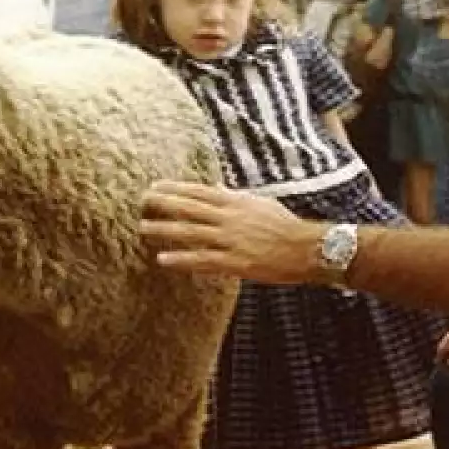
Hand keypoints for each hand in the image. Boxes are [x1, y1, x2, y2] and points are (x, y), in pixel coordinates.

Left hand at [140, 180, 324, 283]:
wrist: (307, 249)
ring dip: (164, 230)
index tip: (155, 186)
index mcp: (236, 202)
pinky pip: (203, 260)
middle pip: (189, 208)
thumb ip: (236, 197)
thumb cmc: (286, 226)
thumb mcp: (261, 203)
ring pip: (191, 233)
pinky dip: (182, 259)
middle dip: (163, 204)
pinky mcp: (235, 262)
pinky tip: (163, 259)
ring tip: (143, 228)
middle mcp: (230, 218)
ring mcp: (231, 240)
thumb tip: (217, 189)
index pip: (198, 192)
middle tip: (141, 202)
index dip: (174, 189)